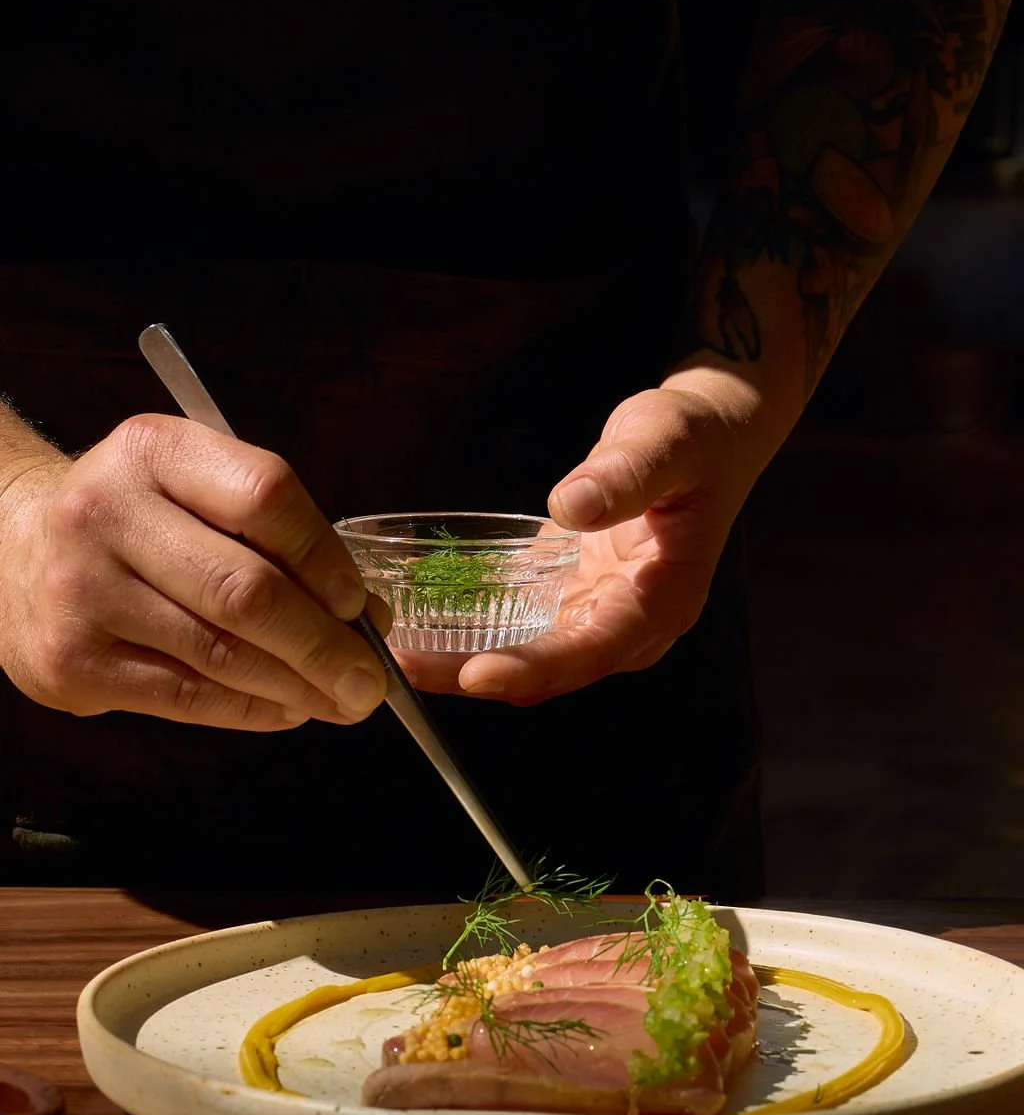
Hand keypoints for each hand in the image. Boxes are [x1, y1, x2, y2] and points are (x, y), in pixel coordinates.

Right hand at [0, 413, 390, 729]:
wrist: (11, 549)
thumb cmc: (136, 523)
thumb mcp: (193, 493)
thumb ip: (274, 540)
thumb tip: (366, 618)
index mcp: (154, 451)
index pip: (264, 496)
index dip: (325, 558)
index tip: (361, 604)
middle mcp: (107, 514)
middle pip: (245, 590)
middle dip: (323, 645)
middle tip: (370, 682)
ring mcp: (83, 592)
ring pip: (221, 655)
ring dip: (298, 688)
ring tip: (341, 702)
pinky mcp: (73, 662)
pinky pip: (187, 697)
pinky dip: (251, 710)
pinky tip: (287, 709)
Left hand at [400, 373, 768, 702]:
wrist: (702, 441)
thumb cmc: (692, 440)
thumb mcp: (665, 442)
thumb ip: (625, 476)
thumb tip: (574, 506)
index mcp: (660, 603)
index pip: (593, 650)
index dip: (533, 667)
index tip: (474, 674)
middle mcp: (626, 626)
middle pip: (547, 670)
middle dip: (474, 674)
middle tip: (401, 670)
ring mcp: (594, 616)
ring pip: (521, 656)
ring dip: (458, 661)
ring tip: (390, 656)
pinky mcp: (567, 600)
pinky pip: (512, 626)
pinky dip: (465, 627)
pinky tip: (410, 618)